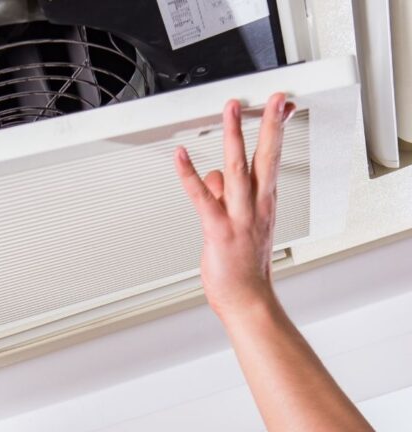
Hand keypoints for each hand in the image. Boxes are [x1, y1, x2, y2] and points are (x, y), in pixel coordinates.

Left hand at [174, 92, 295, 319]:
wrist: (247, 300)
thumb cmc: (245, 268)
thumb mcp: (242, 227)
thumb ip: (227, 198)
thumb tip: (213, 177)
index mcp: (265, 204)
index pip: (274, 159)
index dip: (279, 131)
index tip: (284, 106)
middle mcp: (256, 207)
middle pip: (267, 157)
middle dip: (271, 124)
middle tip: (274, 97)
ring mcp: (239, 218)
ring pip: (238, 169)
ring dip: (234, 137)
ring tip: (231, 110)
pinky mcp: (218, 231)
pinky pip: (202, 198)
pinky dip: (189, 176)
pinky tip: (179, 158)